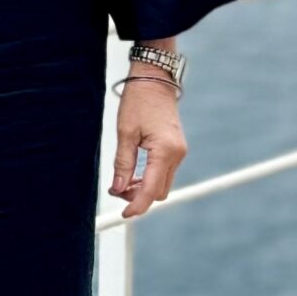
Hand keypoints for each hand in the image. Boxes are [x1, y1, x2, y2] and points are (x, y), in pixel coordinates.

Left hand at [108, 73, 186, 218]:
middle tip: (116, 188)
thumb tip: (118, 188)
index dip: (137, 206)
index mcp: (165, 151)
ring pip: (162, 184)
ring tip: (123, 179)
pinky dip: (149, 178)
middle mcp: (177, 154)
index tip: (124, 215)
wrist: (155, 80)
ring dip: (144, 188)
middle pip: (159, 191)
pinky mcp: (176, 149)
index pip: (151, 190)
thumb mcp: (125, 132)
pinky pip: (164, 172)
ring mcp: (179, 152)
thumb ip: (123, 163)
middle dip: (138, 197)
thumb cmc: (139, 101)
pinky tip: (135, 172)